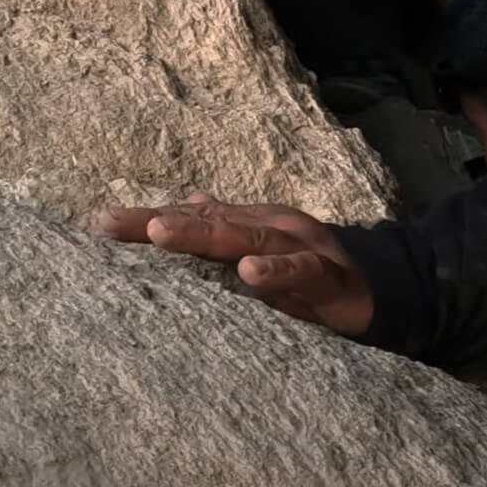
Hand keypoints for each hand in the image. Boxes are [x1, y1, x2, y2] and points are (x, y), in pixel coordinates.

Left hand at [90, 192, 372, 334]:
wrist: (385, 287)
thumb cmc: (316, 271)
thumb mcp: (268, 248)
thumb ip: (230, 226)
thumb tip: (188, 199)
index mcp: (254, 224)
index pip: (195, 218)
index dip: (149, 221)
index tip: (102, 225)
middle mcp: (272, 229)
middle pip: (211, 223)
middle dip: (163, 223)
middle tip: (117, 224)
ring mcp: (300, 249)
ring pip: (248, 239)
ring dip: (205, 235)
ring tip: (163, 233)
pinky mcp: (326, 277)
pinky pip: (299, 272)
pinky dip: (275, 273)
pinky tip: (249, 275)